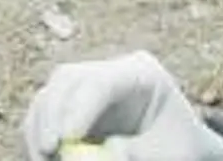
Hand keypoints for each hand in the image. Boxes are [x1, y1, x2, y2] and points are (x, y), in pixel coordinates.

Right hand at [23, 52, 222, 160]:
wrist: (183, 145)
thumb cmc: (182, 147)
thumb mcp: (171, 154)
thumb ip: (138, 153)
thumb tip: (102, 156)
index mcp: (142, 73)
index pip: (102, 81)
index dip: (80, 107)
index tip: (68, 137)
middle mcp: (110, 70)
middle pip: (68, 78)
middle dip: (51, 114)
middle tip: (47, 148)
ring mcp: (89, 84)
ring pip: (51, 92)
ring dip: (39, 125)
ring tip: (42, 156)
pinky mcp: (74, 102)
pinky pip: (45, 110)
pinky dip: (38, 132)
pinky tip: (42, 154)